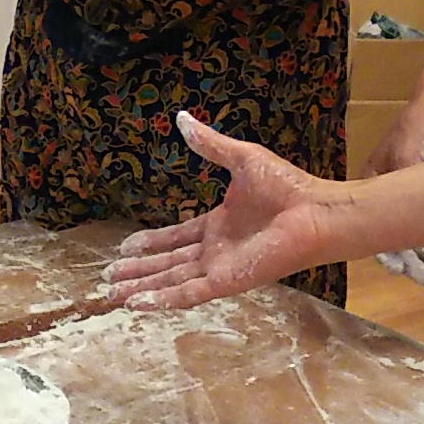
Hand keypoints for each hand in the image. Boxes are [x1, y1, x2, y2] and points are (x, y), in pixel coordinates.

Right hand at [103, 112, 356, 309]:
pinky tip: (138, 305)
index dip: (151, 242)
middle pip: (168, 263)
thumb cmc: (286, 186)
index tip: (125, 245)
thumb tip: (182, 119)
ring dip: (143, 287)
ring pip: (172, 281)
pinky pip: (189, 293)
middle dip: (139, 270)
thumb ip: (210, 145)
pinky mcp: (227, 280)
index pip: (177, 238)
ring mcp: (220, 267)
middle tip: (109, 276)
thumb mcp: (241, 158)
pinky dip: (163, 299)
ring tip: (113, 295)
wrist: (314, 211)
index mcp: (219, 224)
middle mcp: (217, 250)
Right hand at [363, 98, 423, 283]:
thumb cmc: (418, 129)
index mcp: (371, 186)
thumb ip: (411, 201)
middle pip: (398, 237)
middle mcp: (390, 198)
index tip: (401, 271)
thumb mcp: (407, 160)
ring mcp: (416, 197)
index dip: (386, 252)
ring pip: (423, 236)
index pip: (371, 229)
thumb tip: (421, 243)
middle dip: (414, 261)